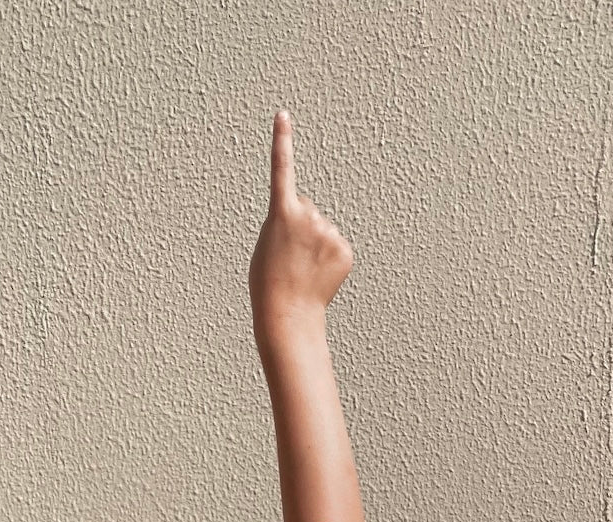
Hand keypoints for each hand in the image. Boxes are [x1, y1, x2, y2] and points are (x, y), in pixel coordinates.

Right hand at [249, 109, 353, 341]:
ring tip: (302, 269)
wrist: (288, 315)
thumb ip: (286, 222)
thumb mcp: (268, 245)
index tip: (282, 115)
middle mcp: (309, 216)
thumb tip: (311, 219)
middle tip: (288, 257)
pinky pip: (335, 245)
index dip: (282, 141)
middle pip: (306, 209)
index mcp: (281, 213)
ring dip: (313, 245)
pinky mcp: (345, 249)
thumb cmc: (269, 283)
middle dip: (299, 227)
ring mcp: (329, 233)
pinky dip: (328, 258)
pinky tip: (317, 274)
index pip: (282, 169)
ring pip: (321, 228)